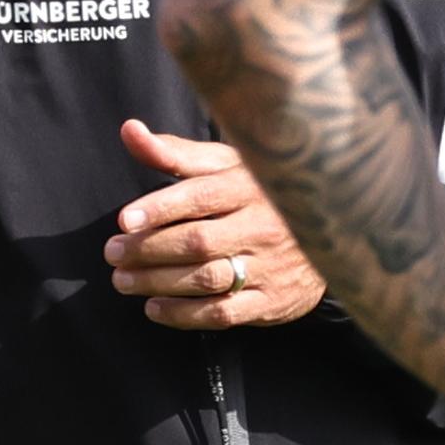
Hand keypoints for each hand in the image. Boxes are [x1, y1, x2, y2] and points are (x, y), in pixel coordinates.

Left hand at [106, 119, 324, 329]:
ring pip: (206, 278)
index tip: (125, 219)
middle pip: (197, 242)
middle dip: (148, 249)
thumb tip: (129, 130)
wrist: (331, 234)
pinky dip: (183, 314)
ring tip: (123, 279)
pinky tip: (154, 307)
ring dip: (157, 282)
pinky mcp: (271, 301)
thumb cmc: (259, 193)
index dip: (161, 208)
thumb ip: (175, 153)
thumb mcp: (225, 165)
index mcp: (249, 186)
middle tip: (113, 253)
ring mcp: (269, 266)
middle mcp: (262, 226)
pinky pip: (222, 312)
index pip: (202, 196)